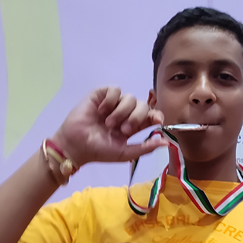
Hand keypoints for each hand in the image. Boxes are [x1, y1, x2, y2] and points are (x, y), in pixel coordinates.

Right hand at [52, 87, 167, 165]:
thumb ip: (145, 148)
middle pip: (142, 106)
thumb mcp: (125, 153)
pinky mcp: (101, 95)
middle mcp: (125, 113)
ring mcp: (113, 103)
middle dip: (136, 117)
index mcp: (132, 126)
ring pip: (130, 98)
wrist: (76, 145)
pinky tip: (101, 110)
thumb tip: (166, 143)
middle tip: (124, 129)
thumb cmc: (99, 151)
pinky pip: (115, 89)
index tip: (157, 121)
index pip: (150, 116)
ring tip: (108, 123)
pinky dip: (111, 100)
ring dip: (121, 112)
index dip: (156, 116)